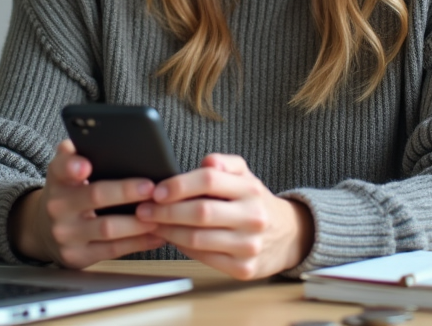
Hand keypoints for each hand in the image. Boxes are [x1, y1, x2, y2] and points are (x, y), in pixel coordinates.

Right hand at [9, 139, 165, 266]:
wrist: (44, 231)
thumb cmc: (68, 193)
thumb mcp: (64, 171)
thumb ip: (77, 153)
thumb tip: (98, 136)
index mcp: (57, 179)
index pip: (60, 168)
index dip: (72, 166)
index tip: (86, 165)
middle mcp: (58, 207)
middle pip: (95, 196)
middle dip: (125, 192)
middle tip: (151, 186)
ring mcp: (67, 234)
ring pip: (107, 228)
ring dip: (138, 222)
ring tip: (161, 212)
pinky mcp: (78, 256)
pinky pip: (113, 250)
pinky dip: (139, 243)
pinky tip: (157, 234)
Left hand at [134, 153, 313, 279]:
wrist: (288, 236)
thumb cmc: (254, 201)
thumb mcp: (245, 175)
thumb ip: (224, 163)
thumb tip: (206, 162)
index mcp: (250, 189)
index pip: (209, 181)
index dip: (178, 185)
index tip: (156, 190)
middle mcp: (253, 217)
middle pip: (200, 213)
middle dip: (165, 212)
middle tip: (143, 210)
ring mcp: (249, 246)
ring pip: (198, 239)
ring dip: (168, 232)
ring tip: (152, 224)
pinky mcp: (244, 269)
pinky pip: (204, 258)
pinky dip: (183, 248)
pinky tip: (172, 239)